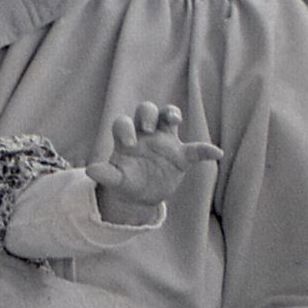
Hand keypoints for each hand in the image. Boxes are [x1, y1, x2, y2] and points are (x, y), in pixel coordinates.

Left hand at [87, 102, 222, 224]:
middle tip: (147, 128)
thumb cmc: (125, 182)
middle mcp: (146, 134)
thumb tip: (91, 170)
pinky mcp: (181, 156)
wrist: (140, 196)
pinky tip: (216, 153)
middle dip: (147, 113)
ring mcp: (165, 142)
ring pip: (168, 117)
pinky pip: (196, 150)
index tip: (129, 145)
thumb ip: (106, 174)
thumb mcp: (116, 180)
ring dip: (171, 113)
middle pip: (146, 110)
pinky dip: (206, 150)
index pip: (124, 123)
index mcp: (127, 138)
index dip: (125, 129)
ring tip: (173, 119)